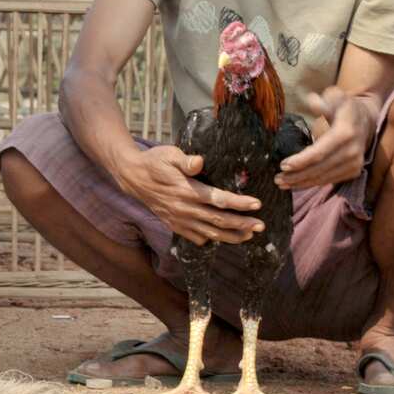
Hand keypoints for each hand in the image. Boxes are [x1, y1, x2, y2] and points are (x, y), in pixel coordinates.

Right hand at [112, 144, 264, 244]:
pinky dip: (211, 239)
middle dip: (242, 224)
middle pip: (218, 220)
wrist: (133, 177)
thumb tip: (200, 161)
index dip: (239, 203)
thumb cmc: (154, 162)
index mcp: (186, 190)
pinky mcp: (175, 225)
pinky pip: (196, 237)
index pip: (218, 199)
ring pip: (210, 232)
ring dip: (231, 236)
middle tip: (261, 226)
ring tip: (249, 236)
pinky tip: (223, 237)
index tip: (257, 204)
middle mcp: (185, 208)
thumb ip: (186, 160)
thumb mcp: (169, 154)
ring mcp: (179, 219)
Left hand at [276, 86, 373, 189]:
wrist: (366, 119)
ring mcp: (354, 163)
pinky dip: (312, 183)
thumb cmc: (344, 107)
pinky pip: (330, 180)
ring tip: (282, 183)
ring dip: (302, 182)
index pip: (320, 152)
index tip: (283, 165)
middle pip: (320, 169)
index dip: (301, 161)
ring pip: (324, 177)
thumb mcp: (335, 97)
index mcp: (345, 133)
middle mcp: (352, 151)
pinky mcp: (353, 171)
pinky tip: (297, 184)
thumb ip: (323, 101)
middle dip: (297, 176)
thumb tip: (312, 102)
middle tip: (277, 179)